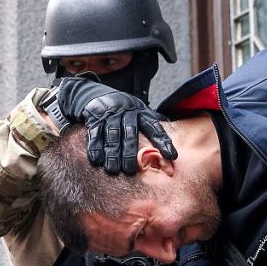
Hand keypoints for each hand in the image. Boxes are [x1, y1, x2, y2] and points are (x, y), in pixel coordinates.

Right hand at [54, 77, 176, 174]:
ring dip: (112, 154)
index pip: (155, 128)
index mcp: (142, 113)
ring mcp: (110, 115)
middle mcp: (127, 113)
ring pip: (112, 136)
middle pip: (130, 134)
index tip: (171, 156)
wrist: (98, 94)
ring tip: (113, 170)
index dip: (163, 142)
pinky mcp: (95, 119)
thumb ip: (153, 125)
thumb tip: (170, 142)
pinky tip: (97, 160)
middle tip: (130, 171)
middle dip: (130, 154)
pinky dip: (95, 148)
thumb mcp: (141, 112)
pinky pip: (95, 134)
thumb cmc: (125, 110)